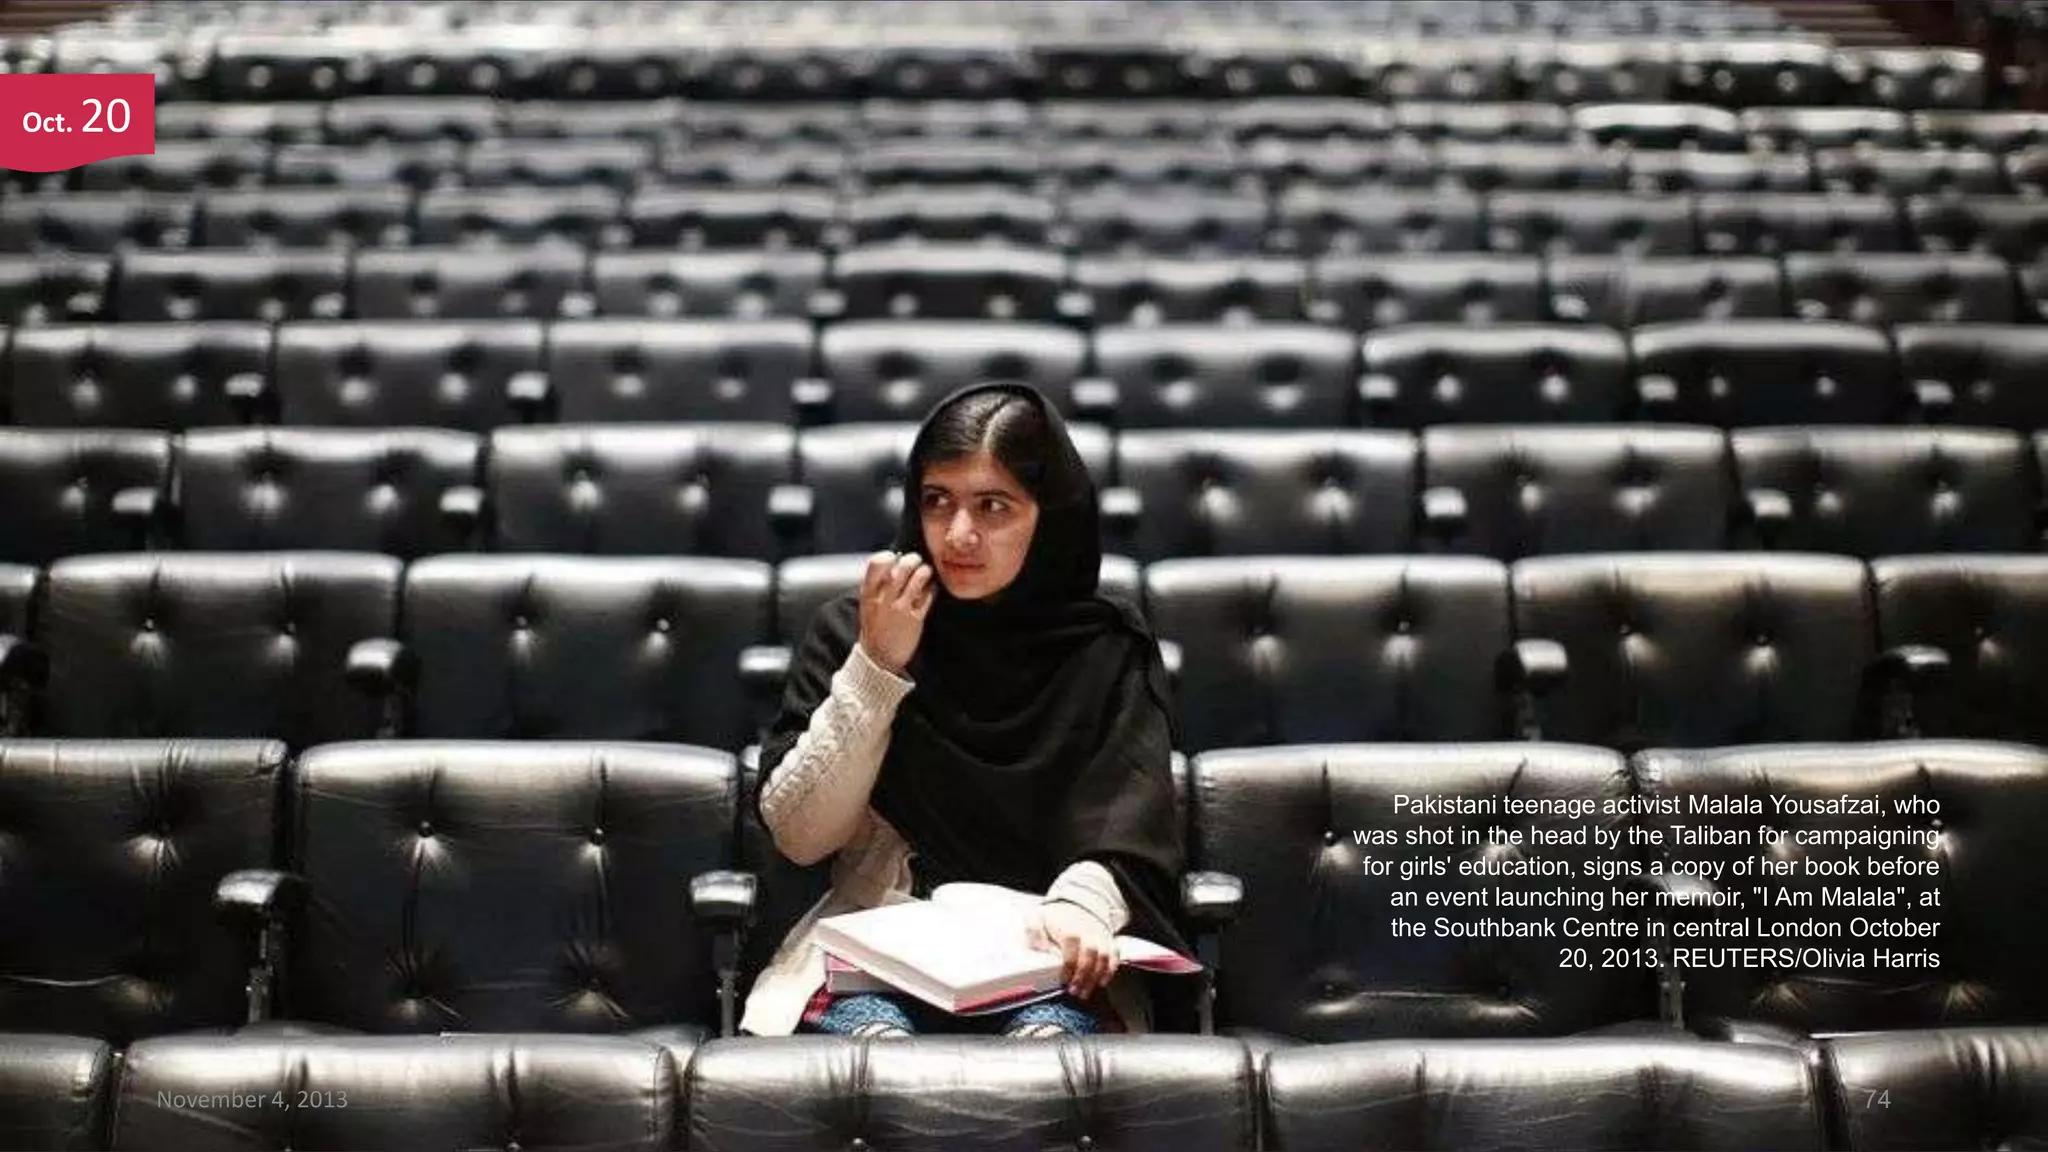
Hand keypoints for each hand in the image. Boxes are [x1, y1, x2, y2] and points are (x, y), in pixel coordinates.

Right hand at [857, 550, 933, 676]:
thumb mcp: (867, 605)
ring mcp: (900, 609)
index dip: (888, 556)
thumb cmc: (874, 628)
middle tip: (916, 562)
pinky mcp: (915, 619)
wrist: (878, 658)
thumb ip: (876, 585)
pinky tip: (930, 590)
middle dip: (912, 560)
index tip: (894, 558)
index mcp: (869, 594)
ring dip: (924, 571)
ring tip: (925, 573)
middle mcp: (884, 599)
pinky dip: (931, 589)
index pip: (876, 564)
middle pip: (902, 568)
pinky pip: (928, 596)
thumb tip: (893, 562)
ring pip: (917, 579)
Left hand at [1030, 902, 1119, 1000]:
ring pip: (1104, 957)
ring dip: (1095, 977)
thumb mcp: (1038, 919)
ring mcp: (1100, 937)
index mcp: (1069, 928)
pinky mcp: (1108, 942)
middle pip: (1090, 954)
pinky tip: (1101, 982)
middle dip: (1083, 975)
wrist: (1076, 907)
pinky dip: (1110, 970)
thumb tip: (1037, 947)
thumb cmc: (1055, 918)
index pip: (1071, 947)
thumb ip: (1034, 932)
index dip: (1069, 965)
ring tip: (1085, 992)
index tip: (1064, 979)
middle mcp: (1088, 932)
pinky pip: (1115, 956)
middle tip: (1074, 991)